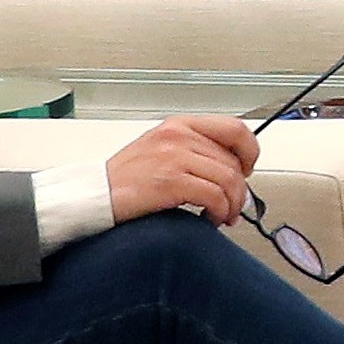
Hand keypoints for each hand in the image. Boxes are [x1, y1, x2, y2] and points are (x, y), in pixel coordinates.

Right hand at [101, 111, 256, 227]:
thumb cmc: (125, 178)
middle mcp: (178, 136)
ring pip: (229, 180)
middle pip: (234, 161)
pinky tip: (210, 218)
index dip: (249, 152)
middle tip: (234, 205)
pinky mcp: (170, 181)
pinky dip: (219, 211)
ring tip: (223, 215)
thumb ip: (194, 150)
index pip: (234, 129)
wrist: (93, 195)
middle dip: (240, 189)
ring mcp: (173, 157)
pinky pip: (214, 196)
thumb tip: (231, 168)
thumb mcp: (161, 149)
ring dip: (233, 204)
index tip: (247, 170)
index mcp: (179, 125)